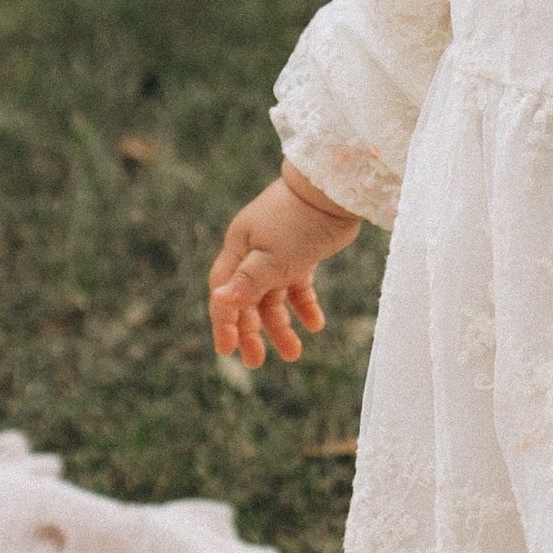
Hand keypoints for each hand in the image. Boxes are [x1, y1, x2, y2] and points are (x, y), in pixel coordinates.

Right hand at [208, 165, 362, 367]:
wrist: (333, 189)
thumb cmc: (298, 221)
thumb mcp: (271, 258)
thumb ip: (248, 282)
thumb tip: (219, 302)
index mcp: (239, 249)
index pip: (224, 292)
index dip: (224, 322)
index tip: (227, 351)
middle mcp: (254, 252)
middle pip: (247, 299)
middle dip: (251, 331)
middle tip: (256, 362)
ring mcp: (278, 253)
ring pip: (273, 297)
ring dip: (281, 325)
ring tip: (294, 354)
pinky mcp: (302, 253)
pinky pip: (298, 286)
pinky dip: (304, 306)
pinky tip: (316, 325)